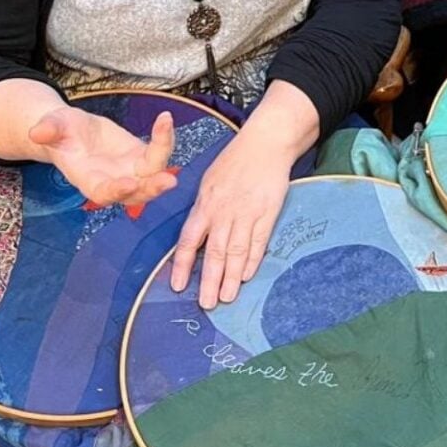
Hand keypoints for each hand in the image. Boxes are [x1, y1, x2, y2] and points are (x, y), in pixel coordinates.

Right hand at [28, 107, 177, 208]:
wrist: (73, 131)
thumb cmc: (59, 132)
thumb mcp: (52, 127)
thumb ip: (48, 130)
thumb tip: (36, 132)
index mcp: (88, 180)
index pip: (103, 193)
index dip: (116, 191)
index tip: (129, 183)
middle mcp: (113, 180)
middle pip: (136, 194)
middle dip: (151, 189)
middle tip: (167, 182)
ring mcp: (130, 170)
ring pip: (153, 176)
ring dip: (165, 163)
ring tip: (169, 139)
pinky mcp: (141, 156)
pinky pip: (158, 151)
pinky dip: (164, 138)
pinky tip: (166, 118)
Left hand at [169, 131, 295, 308]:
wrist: (265, 143)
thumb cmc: (235, 161)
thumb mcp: (209, 182)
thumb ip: (203, 210)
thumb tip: (196, 237)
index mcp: (205, 204)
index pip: (189, 240)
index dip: (183, 265)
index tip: (179, 286)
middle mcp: (223, 211)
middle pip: (214, 252)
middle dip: (210, 280)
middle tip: (207, 304)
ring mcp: (247, 213)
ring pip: (236, 251)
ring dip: (231, 277)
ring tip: (227, 297)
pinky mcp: (268, 212)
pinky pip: (259, 241)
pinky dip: (253, 260)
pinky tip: (247, 275)